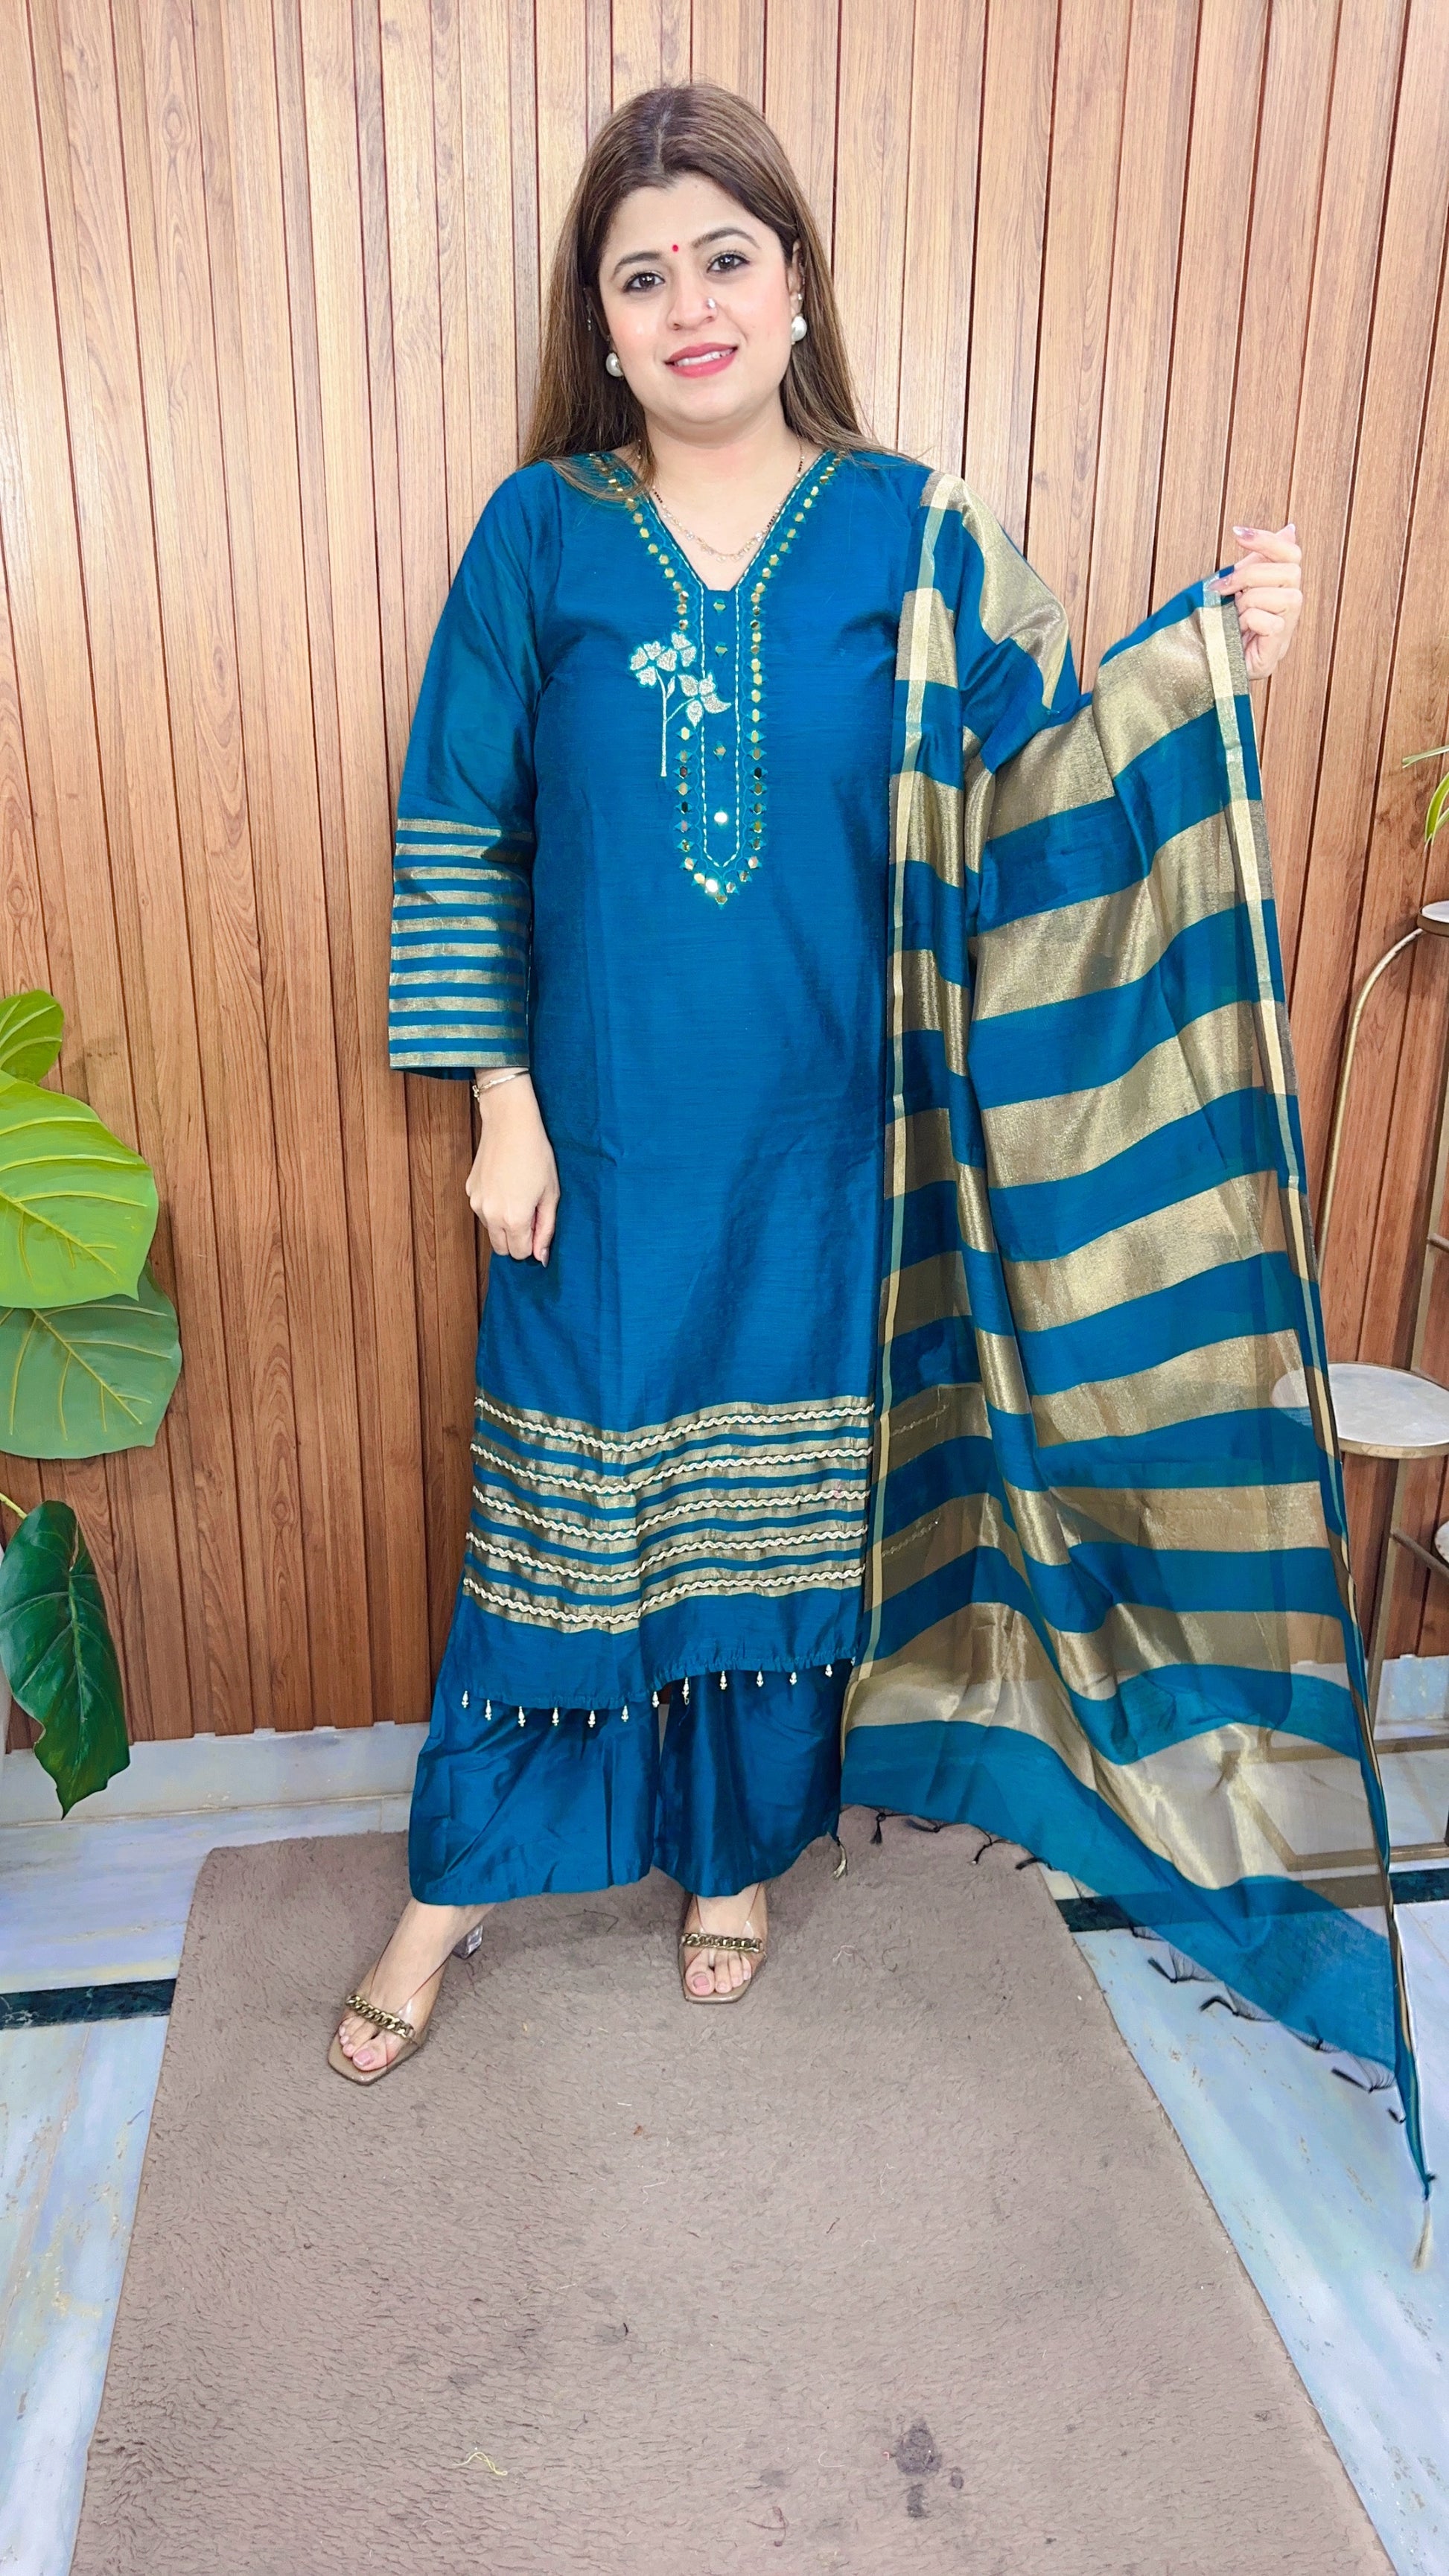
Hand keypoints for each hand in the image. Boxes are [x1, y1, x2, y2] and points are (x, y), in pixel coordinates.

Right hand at [466, 1076, 558, 1262]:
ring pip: (491, 1231)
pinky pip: (483, 1212)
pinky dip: (493, 1208)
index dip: (532, 1244)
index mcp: (514, 1219)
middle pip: (502, 1249)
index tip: (538, 1223)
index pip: (519, 1254)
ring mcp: (477, 1204)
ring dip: (503, 1225)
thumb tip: (540, 1257)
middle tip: (529, 1214)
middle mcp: (491, 1216)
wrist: (510, 1124)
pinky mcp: (470, 1191)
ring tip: (517, 1195)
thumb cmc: (536, 1156)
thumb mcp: (550, 1194)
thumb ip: (546, 1229)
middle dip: (516, 1240)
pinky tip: (505, 1184)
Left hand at [1207, 523, 1302, 680]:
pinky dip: (1250, 622)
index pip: (1291, 554)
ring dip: (1248, 602)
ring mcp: (1287, 629)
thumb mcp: (1239, 587)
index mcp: (1282, 587)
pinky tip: (1238, 631)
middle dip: (1249, 574)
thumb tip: (1290, 529)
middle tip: (1222, 588)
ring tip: (1233, 616)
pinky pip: (1272, 622)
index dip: (1268, 540)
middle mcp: (1291, 607)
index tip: (1237, 533)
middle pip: (1289, 571)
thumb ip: (1260, 560)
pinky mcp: (1276, 651)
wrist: (1209, 665)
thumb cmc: (1224, 625)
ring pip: (1283, 597)